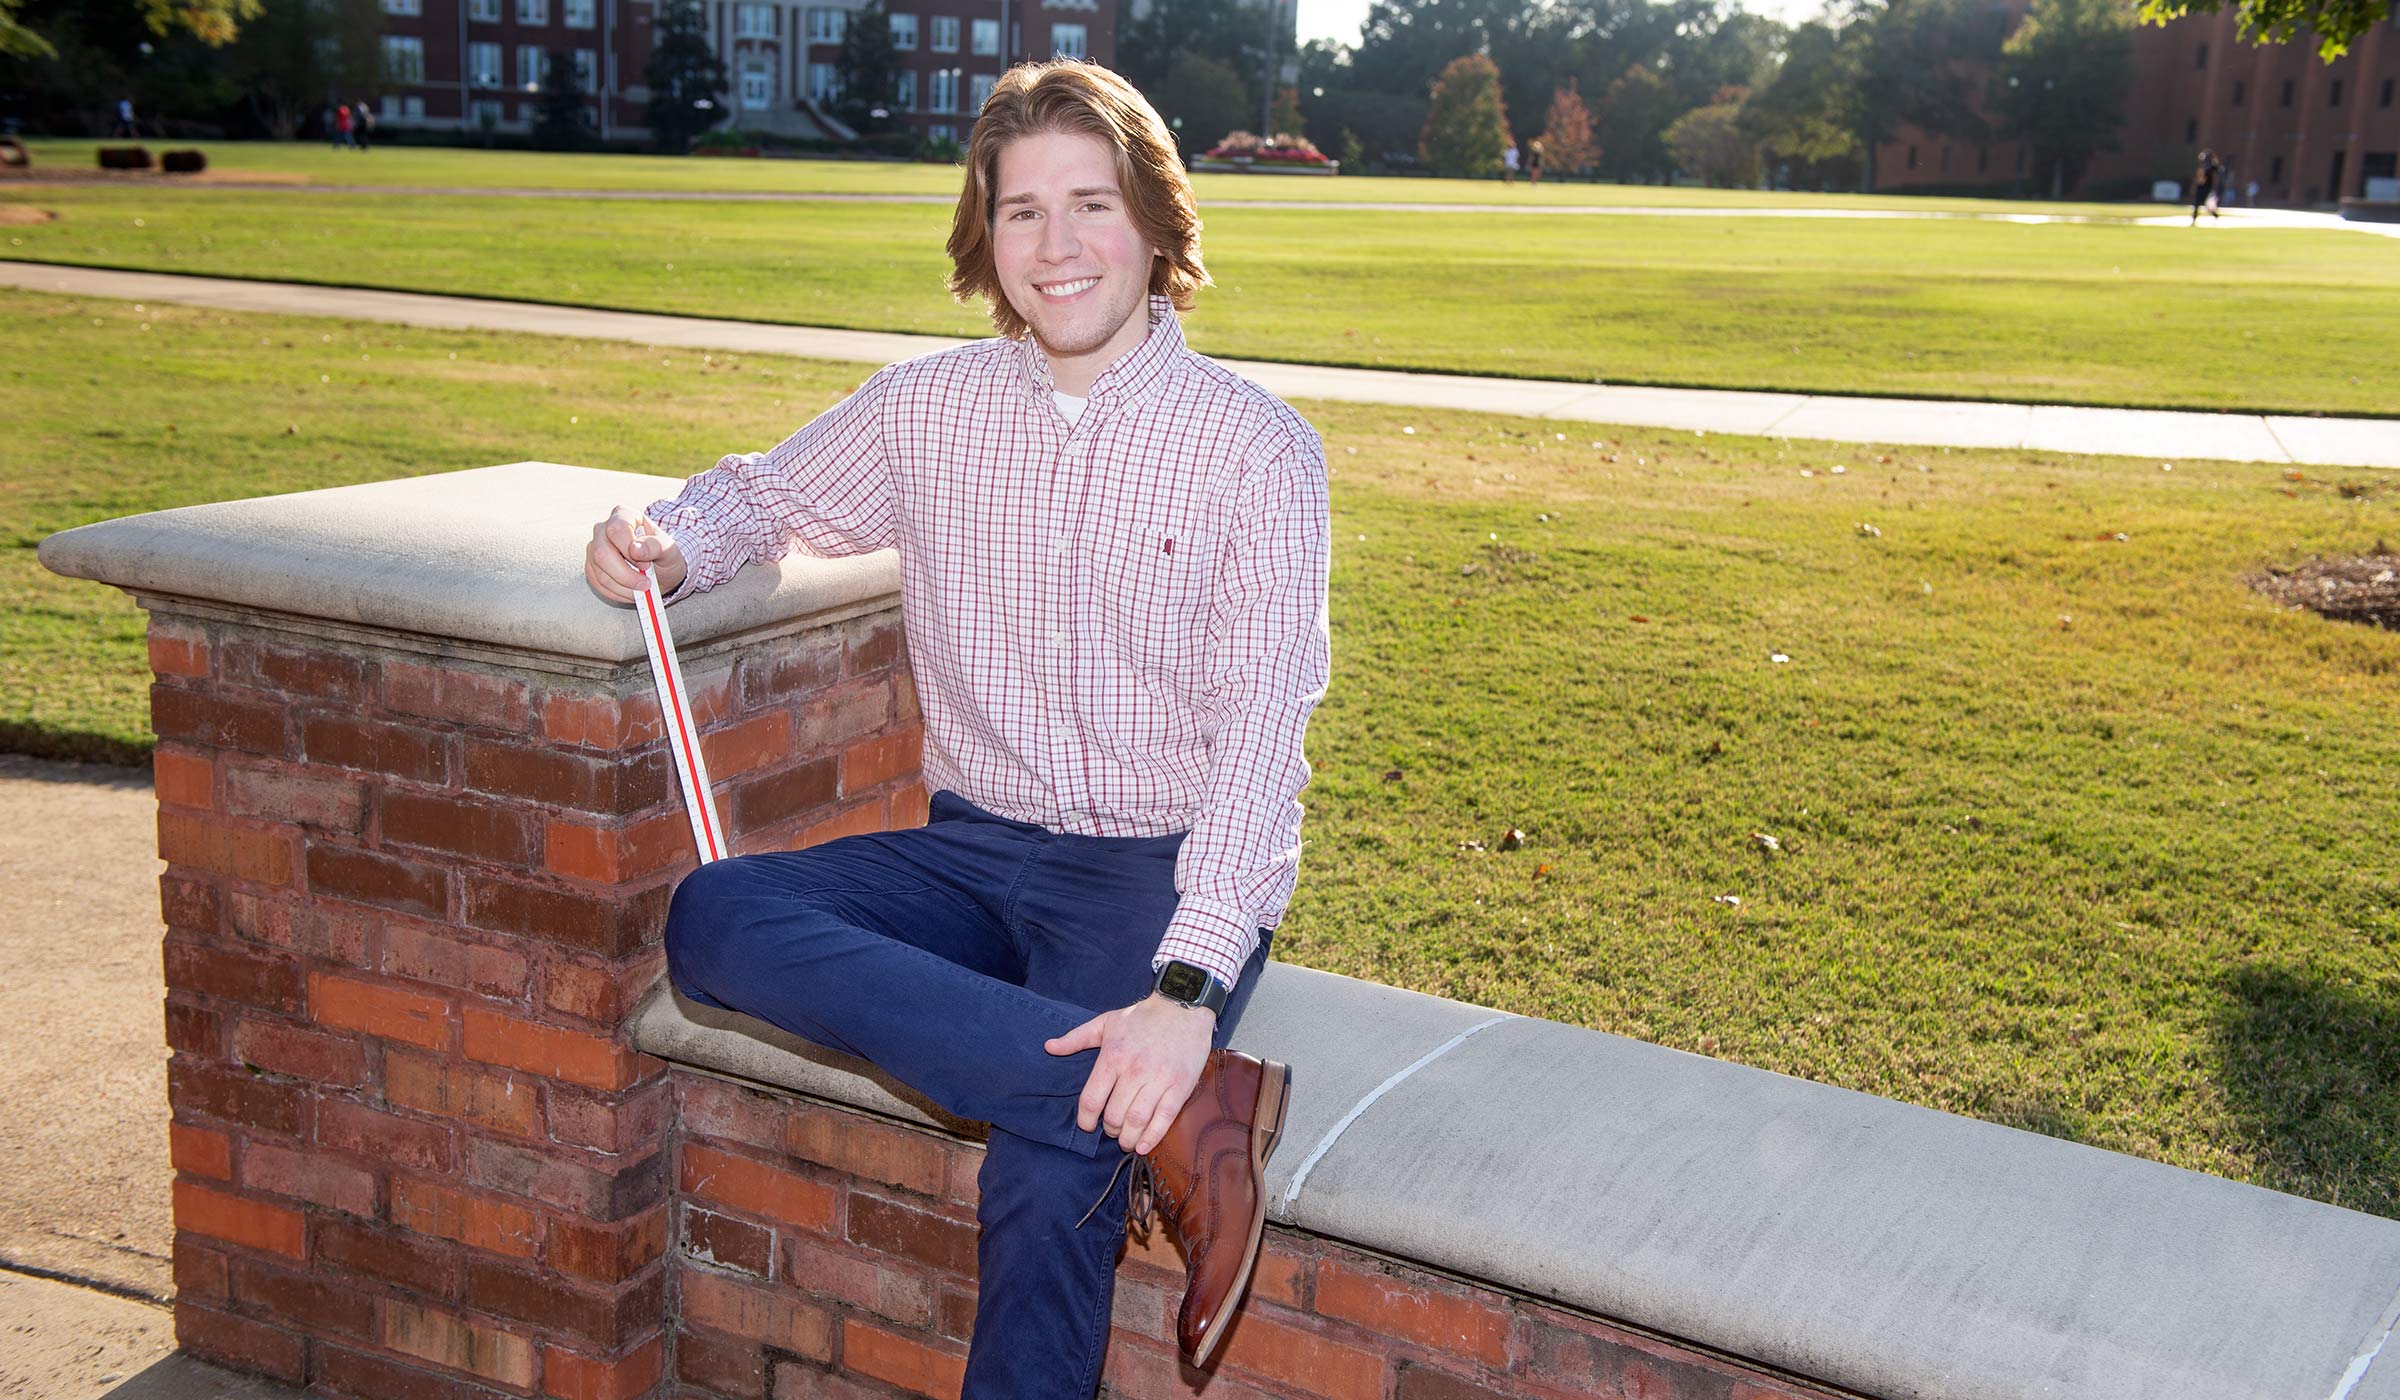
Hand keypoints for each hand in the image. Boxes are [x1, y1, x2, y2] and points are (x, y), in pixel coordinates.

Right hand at [585, 505, 686, 603]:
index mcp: (623, 516)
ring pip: (600, 573)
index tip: (646, 565)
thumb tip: (635, 549)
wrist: (660, 570)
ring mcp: (594, 548)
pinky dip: (617, 593)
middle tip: (645, 583)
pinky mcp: (592, 567)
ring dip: (624, 587)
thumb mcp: (668, 549)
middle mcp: (603, 530)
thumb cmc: (663, 554)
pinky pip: (598, 584)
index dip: (629, 550)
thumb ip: (655, 546)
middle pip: (602, 553)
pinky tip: (631, 591)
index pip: (616, 529)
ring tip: (642, 588)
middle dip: (626, 575)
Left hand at [1045, 993, 1215, 1155]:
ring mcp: (1159, 1079)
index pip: (1091, 1100)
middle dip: (1109, 1130)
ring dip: (1128, 1137)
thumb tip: (1049, 1047)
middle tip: (1111, 1130)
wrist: (1182, 1007)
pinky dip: (1152, 1138)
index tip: (1087, 1125)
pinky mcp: (1180, 1086)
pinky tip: (1143, 1146)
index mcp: (1113, 1057)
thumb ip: (1076, 1038)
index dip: (1085, 1120)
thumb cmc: (1143, 1017)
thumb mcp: (1106, 1022)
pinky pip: (1164, 1119)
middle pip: (1114, 1115)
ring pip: (1137, 1121)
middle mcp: (1134, 1070)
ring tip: (1126, 1138)